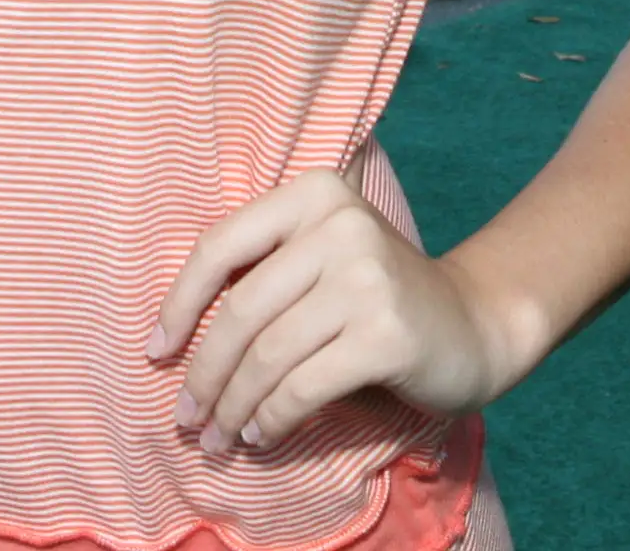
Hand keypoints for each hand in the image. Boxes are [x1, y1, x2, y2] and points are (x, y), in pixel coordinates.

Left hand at [150, 167, 524, 453]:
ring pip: (269, 356)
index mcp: (313, 193)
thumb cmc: (375, 298)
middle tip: (187, 417)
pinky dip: (273, 419)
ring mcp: (367, 278)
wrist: (474, 325)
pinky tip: (262, 435)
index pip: (221, 245)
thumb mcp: (319, 260)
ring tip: (220, 436)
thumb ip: (262, 273)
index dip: (179, 304)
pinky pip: (303, 388)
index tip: (155, 352)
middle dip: (205, 373)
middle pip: (241, 310)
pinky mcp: (387, 335)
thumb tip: (172, 339)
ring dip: (235, 407)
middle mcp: (340, 224)